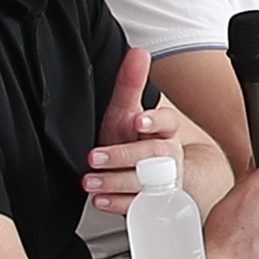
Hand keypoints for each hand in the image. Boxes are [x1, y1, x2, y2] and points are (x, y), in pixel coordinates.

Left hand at [82, 44, 225, 212]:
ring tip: (90, 181)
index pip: (168, 123)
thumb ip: (131, 83)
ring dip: (115, 182)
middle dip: (124, 156)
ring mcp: (160, 182)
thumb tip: (138, 52)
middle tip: (95, 157)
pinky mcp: (150, 204)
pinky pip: (138, 207)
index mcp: (165, 132)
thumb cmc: (134, 140)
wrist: (143, 175)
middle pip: (154, 157)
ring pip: (144, 184)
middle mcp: (166, 157)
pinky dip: (118, 204)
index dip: (155, 121)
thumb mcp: (127, 111)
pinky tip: (101, 199)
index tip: (139, 121)